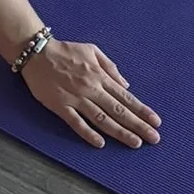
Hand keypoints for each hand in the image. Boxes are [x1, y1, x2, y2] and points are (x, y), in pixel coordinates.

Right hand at [21, 40, 161, 149]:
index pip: (125, 96)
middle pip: (118, 110)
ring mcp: (76, 98)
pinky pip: (76, 122)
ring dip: (120, 132)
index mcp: (99, 75)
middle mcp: (91, 88)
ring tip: (135, 143)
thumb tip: (126, 83)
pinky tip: (100, 143)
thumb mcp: (91, 50)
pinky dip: (88, 133)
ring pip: (101, 118)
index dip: (141, 110)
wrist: (37, 51)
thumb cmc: (66, 50)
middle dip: (138, 124)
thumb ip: (110, 67)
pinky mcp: (60, 106)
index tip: (156, 121)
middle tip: (154, 138)